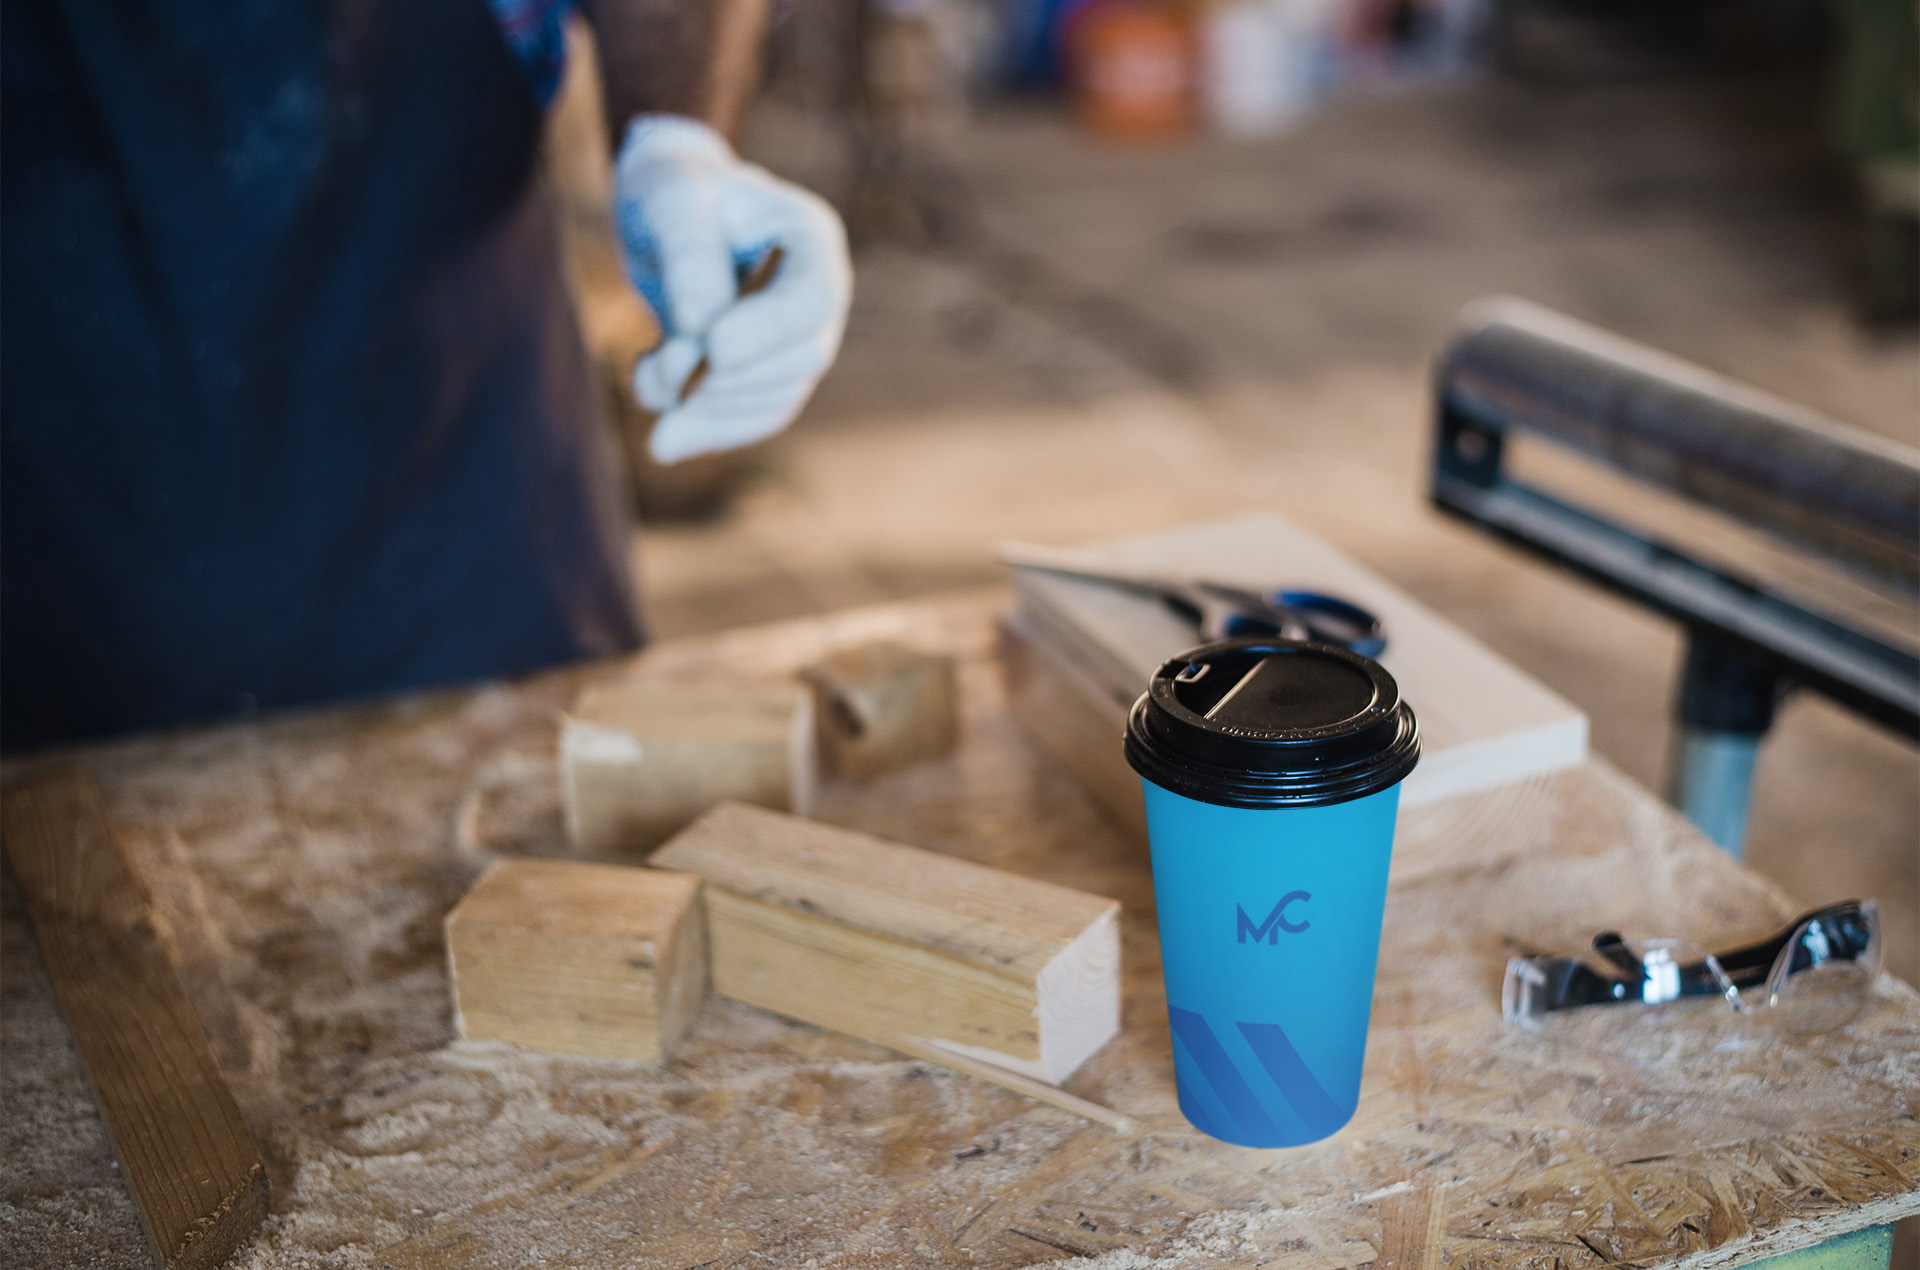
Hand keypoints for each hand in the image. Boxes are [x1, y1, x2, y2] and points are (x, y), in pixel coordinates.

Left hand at [614, 116, 851, 464]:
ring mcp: (796, 341)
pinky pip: (750, 419)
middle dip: (728, 375)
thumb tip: (699, 331)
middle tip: (659, 367)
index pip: (813, 299)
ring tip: (644, 382)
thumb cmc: (673, 191)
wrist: (666, 216)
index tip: (711, 349)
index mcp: (811, 240)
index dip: (768, 331)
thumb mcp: (671, 199)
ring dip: (707, 406)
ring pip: (774, 398)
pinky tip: (662, 442)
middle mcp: (817, 297)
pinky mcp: (765, 376)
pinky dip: (706, 432)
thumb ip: (688, 254)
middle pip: (800, 358)